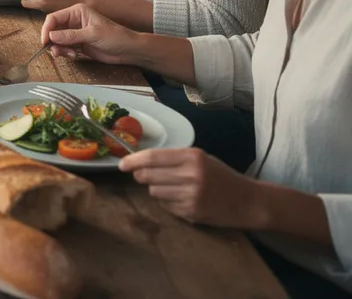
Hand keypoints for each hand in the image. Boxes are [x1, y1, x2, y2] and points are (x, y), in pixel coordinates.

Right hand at [39, 3, 139, 64]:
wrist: (128, 50)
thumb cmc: (115, 36)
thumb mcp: (92, 34)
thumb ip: (70, 35)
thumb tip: (51, 36)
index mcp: (77, 12)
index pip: (54, 18)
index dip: (47, 29)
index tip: (45, 41)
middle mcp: (74, 21)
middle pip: (53, 30)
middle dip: (53, 42)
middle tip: (56, 51)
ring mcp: (75, 33)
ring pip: (57, 41)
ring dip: (59, 49)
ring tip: (69, 54)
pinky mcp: (77, 44)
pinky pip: (64, 48)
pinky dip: (65, 53)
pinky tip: (74, 55)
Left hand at [119, 148, 262, 227]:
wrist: (248, 201)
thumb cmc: (221, 176)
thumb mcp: (201, 159)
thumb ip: (174, 159)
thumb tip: (140, 162)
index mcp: (192, 157)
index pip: (152, 157)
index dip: (132, 161)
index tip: (121, 164)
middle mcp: (191, 175)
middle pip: (147, 176)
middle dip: (141, 176)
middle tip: (146, 176)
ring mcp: (191, 196)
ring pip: (154, 192)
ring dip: (157, 190)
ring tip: (174, 188)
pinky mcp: (191, 213)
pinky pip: (165, 206)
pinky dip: (168, 203)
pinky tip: (183, 200)